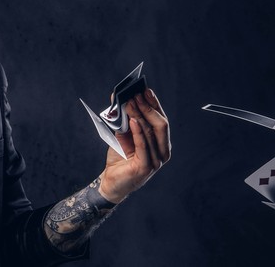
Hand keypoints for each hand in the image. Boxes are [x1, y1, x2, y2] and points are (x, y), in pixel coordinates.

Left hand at [98, 88, 170, 203]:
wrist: (111, 182)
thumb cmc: (119, 159)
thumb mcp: (122, 136)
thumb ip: (124, 121)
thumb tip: (118, 101)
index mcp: (161, 144)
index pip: (161, 120)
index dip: (154, 105)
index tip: (145, 90)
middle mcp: (162, 152)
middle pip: (160, 125)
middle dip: (148, 107)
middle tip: (137, 95)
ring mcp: (156, 161)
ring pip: (151, 133)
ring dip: (140, 116)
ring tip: (130, 103)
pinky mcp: (146, 167)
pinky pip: (143, 145)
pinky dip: (138, 132)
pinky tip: (133, 120)